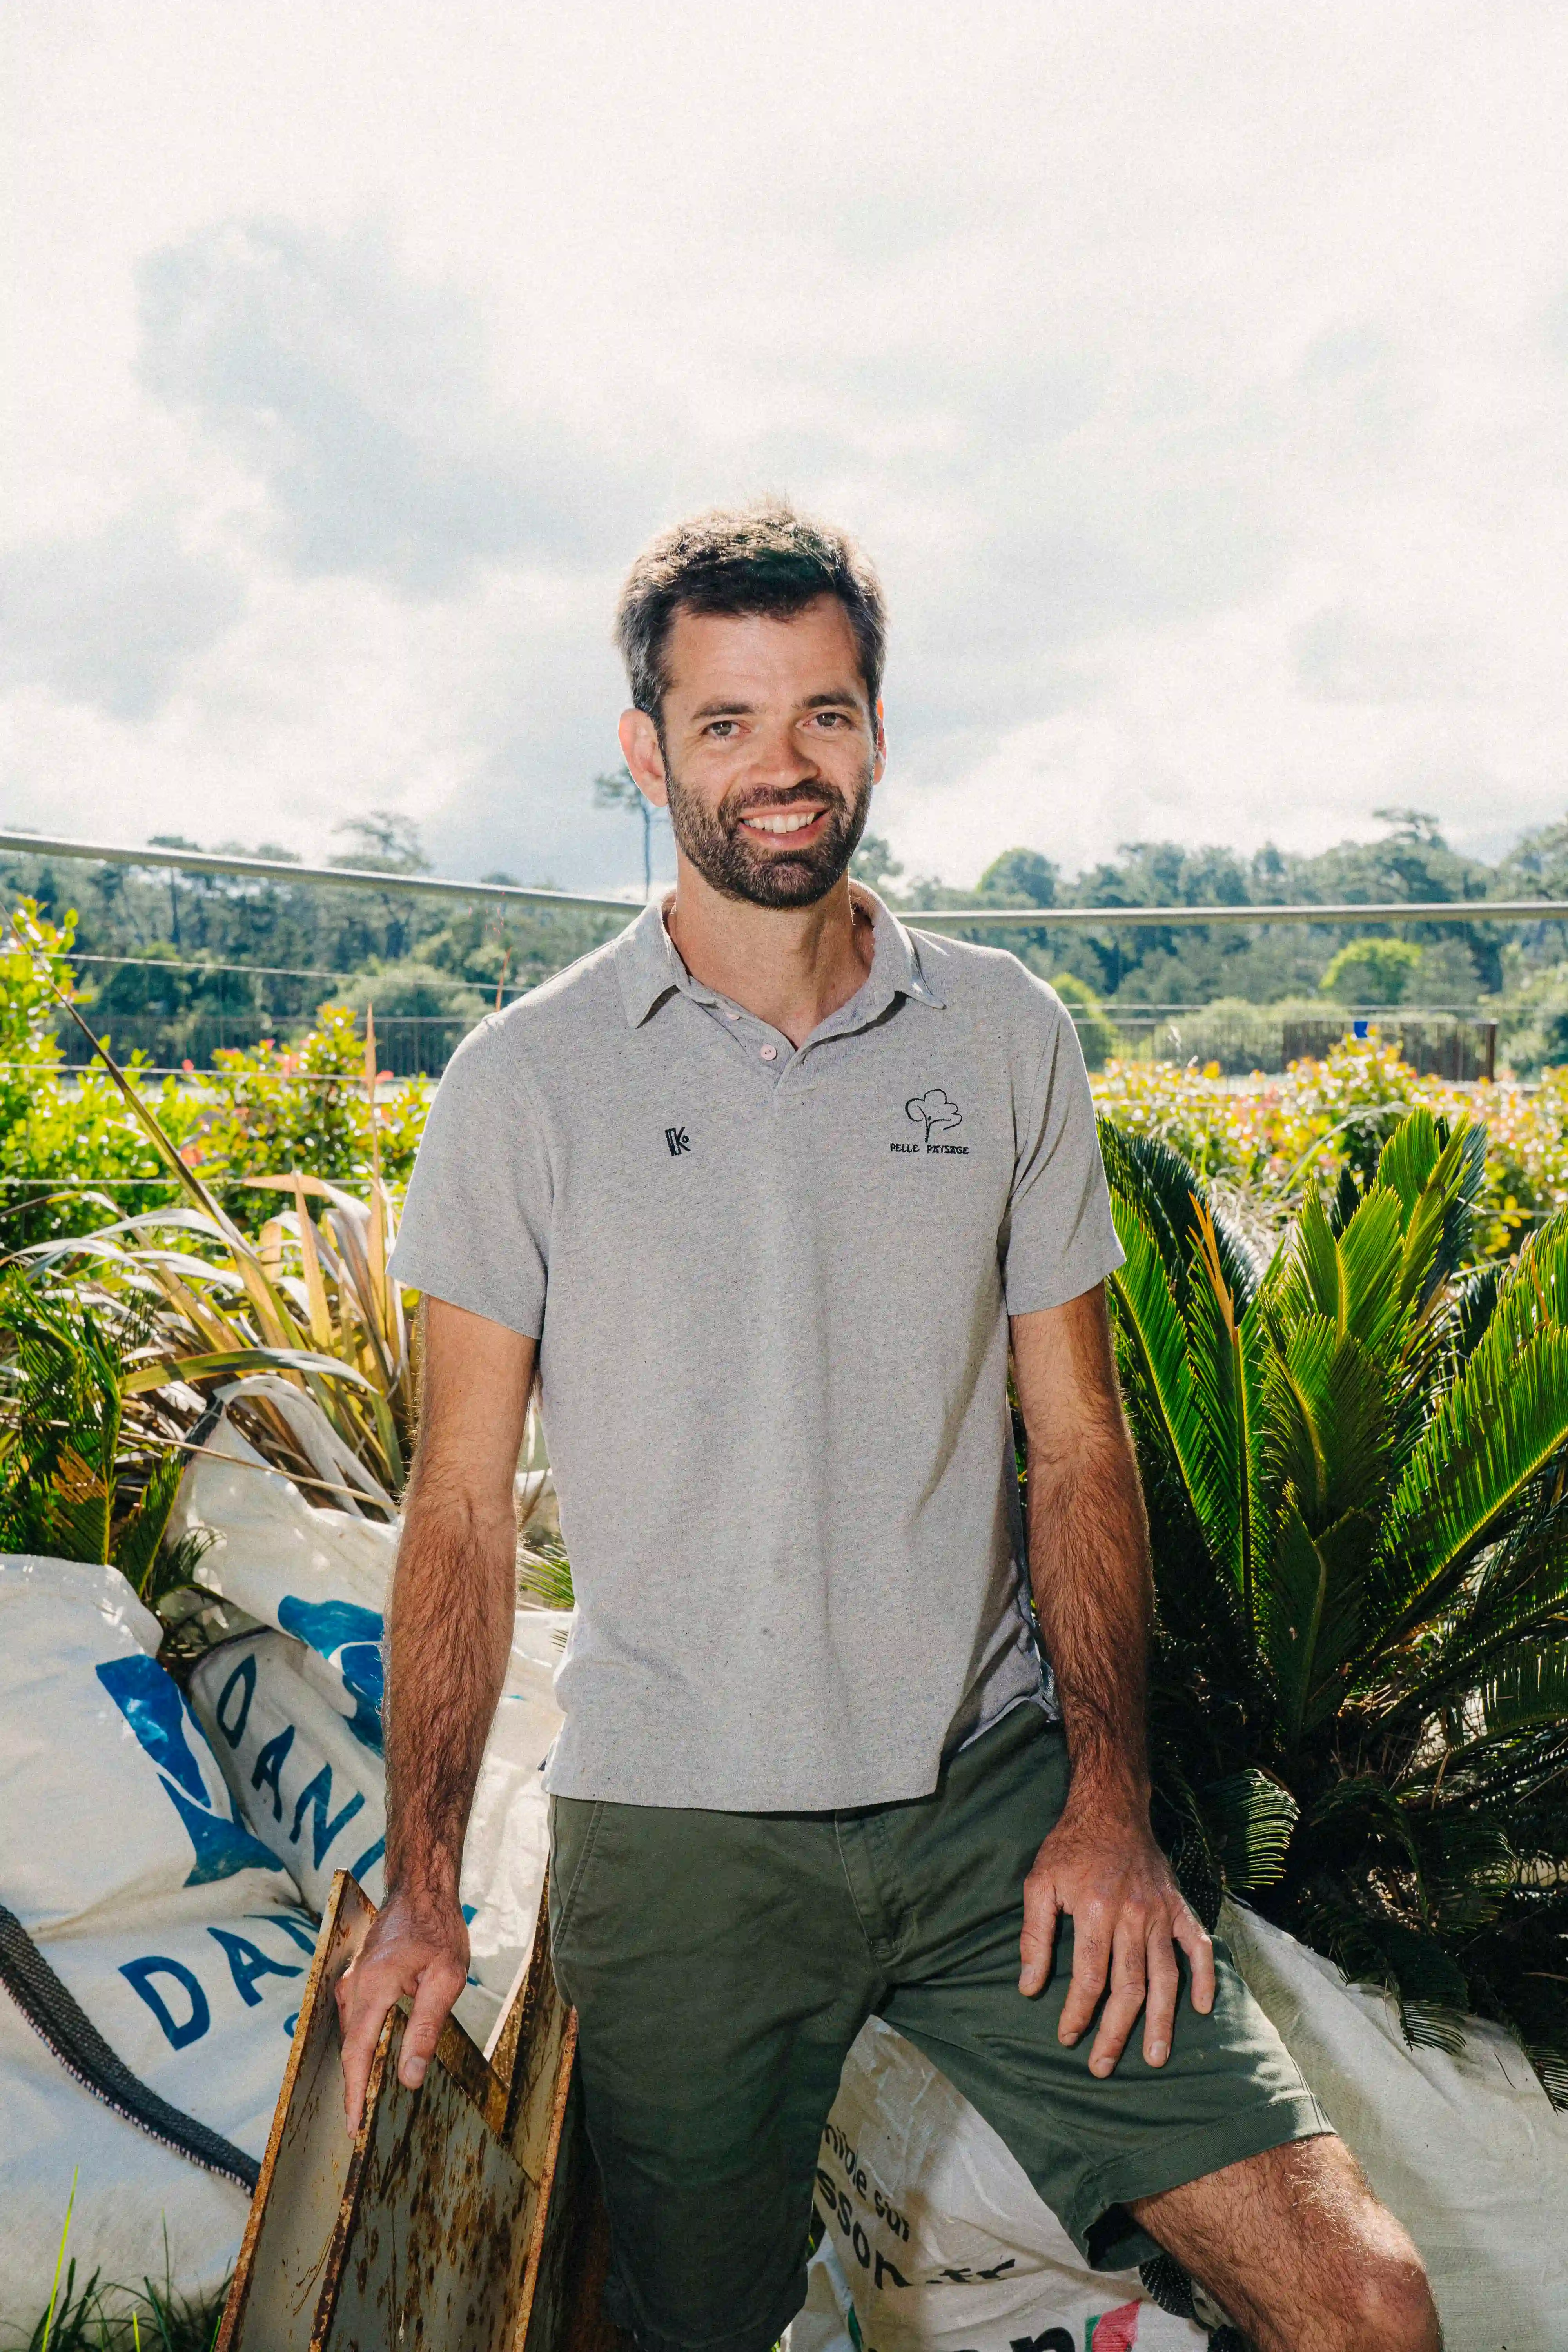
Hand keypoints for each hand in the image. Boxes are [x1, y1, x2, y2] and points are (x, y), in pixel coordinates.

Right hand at [336, 1887, 469, 2132]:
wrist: (421, 1889)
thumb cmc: (438, 1929)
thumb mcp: (446, 1979)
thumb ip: (426, 2028)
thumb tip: (409, 2075)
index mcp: (373, 1989)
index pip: (357, 2054)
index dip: (355, 2094)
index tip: (352, 2127)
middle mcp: (355, 1986)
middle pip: (351, 2047)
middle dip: (353, 2087)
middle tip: (359, 2123)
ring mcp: (354, 1980)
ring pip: (351, 2033)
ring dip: (357, 2065)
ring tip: (365, 2098)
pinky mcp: (359, 1977)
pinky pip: (355, 2018)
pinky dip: (361, 2042)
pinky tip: (373, 2055)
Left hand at [1019, 1801, 1214, 2075]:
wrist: (1111, 1808)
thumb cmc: (1070, 1847)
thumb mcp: (1038, 1883)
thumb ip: (1034, 1936)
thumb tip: (1028, 1988)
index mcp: (1096, 1911)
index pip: (1088, 1978)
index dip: (1077, 2013)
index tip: (1067, 2038)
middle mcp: (1132, 1916)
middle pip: (1128, 1987)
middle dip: (1114, 2032)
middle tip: (1102, 2067)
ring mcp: (1160, 1912)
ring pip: (1164, 1977)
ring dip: (1161, 2020)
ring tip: (1154, 2057)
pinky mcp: (1179, 1906)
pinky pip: (1197, 1946)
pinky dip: (1204, 1976)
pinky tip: (1201, 2007)